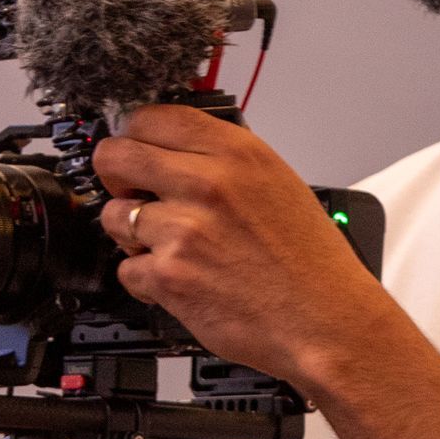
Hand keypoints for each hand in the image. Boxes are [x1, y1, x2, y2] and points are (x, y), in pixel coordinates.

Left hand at [95, 105, 389, 386]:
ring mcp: (183, 229)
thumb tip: (175, 152)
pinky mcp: (169, 275)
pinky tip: (178, 281)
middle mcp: (206, 183)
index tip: (137, 152)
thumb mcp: (276, 182)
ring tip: (167, 248)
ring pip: (114, 216)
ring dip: (131, 234)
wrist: (326, 320)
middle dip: (116, 176)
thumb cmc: (310, 261)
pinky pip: (127, 268)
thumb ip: (223, 161)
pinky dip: (145, 279)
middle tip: (132, 193)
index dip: (135, 136)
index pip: (152, 117)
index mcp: (235, 153)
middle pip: (115, 156)